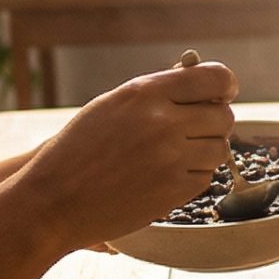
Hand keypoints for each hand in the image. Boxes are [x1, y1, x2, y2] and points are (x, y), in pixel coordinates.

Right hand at [9, 60, 237, 249]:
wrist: (53, 201)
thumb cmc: (77, 149)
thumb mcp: (111, 105)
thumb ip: (156, 92)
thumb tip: (198, 78)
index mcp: (145, 92)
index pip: (214, 77)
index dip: (224, 85)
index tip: (223, 92)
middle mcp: (163, 122)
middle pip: (223, 115)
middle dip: (215, 121)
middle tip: (197, 128)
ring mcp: (172, 159)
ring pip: (220, 149)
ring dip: (206, 150)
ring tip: (177, 154)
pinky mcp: (174, 191)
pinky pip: (205, 177)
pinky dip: (192, 176)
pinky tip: (166, 176)